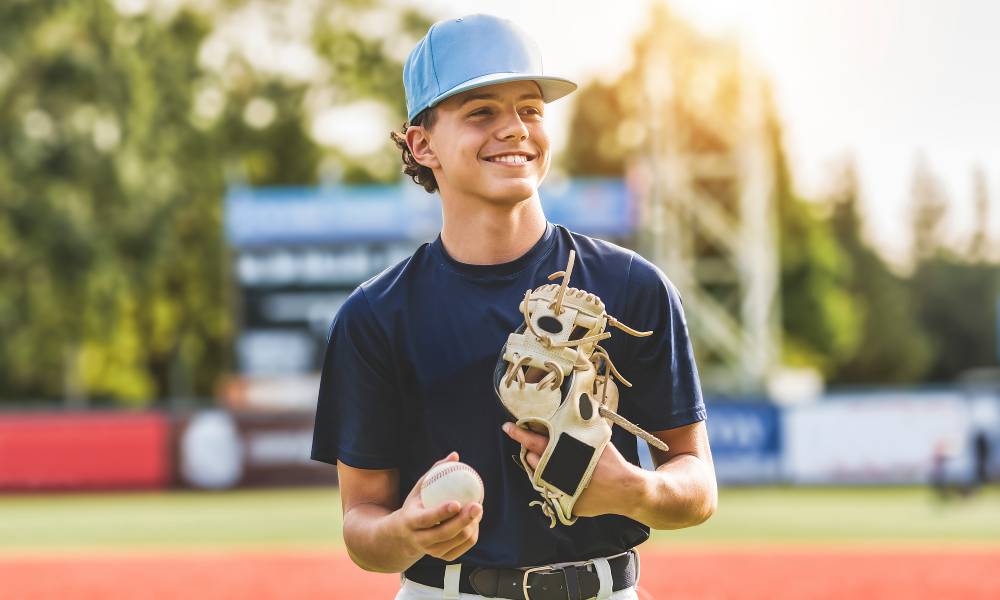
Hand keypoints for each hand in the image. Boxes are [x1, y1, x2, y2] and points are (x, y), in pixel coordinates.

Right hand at [391, 452, 482, 561]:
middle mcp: (420, 540)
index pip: (427, 519)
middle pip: (445, 533)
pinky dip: (473, 532)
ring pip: (458, 539)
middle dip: (464, 520)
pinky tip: (475, 520)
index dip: (442, 512)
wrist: (403, 537)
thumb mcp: (419, 488)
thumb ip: (436, 471)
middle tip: (478, 505)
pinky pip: (464, 545)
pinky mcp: (443, 557)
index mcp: (411, 522)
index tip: (457, 502)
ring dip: (472, 524)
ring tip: (478, 508)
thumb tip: (455, 455)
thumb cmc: (415, 505)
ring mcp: (432, 551)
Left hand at [502, 422, 643, 517]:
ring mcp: (559, 491)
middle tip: (537, 445)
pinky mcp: (564, 504)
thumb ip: (579, 429)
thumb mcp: (595, 439)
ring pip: (540, 475)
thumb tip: (575, 406)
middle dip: (532, 451)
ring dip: (541, 466)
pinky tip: (568, 477)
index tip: (507, 427)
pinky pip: (552, 490)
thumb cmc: (611, 461)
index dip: (520, 434)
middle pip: (533, 459)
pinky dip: (556, 482)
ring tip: (555, 461)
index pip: (535, 441)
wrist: (626, 489)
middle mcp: (558, 473)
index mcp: (563, 454)